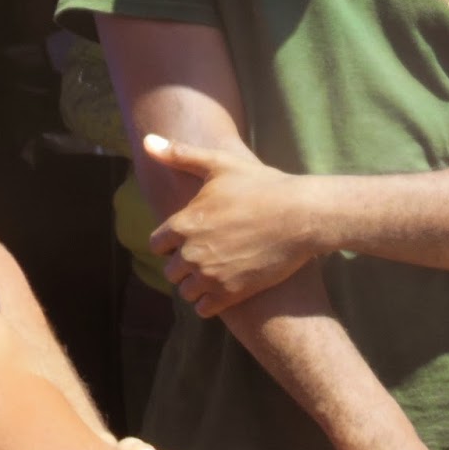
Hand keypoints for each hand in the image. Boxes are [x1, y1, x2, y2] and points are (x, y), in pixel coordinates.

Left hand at [145, 134, 316, 314]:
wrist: (301, 215)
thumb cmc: (262, 185)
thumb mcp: (219, 164)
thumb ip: (180, 155)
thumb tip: (147, 140)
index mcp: (184, 223)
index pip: (157, 245)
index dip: (172, 241)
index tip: (191, 235)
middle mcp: (192, 252)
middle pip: (171, 270)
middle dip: (184, 263)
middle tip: (209, 252)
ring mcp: (211, 275)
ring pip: (186, 291)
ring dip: (196, 284)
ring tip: (217, 270)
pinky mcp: (232, 293)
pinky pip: (204, 309)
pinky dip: (210, 302)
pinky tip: (226, 285)